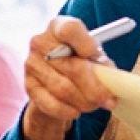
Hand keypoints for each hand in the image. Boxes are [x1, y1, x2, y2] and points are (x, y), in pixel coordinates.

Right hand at [20, 16, 117, 139]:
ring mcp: (32, 64)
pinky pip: (49, 102)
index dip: (84, 42)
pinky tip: (76, 112)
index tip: (95, 54)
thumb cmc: (81, 59)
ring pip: (62, 88)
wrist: (58, 74)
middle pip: (71, 66)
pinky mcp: (28, 85)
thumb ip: (101, 63)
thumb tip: (110, 79)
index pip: (69, 30)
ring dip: (83, 101)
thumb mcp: (94, 56)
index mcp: (59, 26)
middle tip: (108, 100)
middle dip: (94, 88)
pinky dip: (65, 110)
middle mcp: (41, 42)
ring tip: (96, 105)